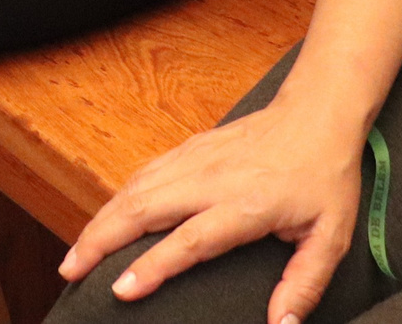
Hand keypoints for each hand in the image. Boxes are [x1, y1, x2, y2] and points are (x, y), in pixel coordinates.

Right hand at [57, 97, 367, 323]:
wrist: (317, 113)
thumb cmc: (325, 176)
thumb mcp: (330, 237)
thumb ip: (304, 285)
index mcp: (245, 204)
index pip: (190, 240)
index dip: (153, 266)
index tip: (122, 290)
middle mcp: (212, 179)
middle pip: (143, 209)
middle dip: (101, 240)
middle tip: (71, 271)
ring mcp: (196, 159)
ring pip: (135, 188)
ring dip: (101, 219)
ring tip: (76, 253)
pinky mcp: (190, 148)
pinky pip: (144, 173)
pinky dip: (117, 197)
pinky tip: (104, 217)